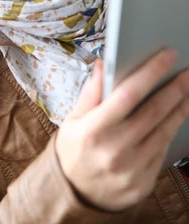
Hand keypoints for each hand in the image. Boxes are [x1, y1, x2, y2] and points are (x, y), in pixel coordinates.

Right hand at [55, 50, 188, 210]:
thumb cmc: (74, 150)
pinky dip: (171, 130)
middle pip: (153, 112)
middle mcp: (114, 149)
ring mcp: (131, 169)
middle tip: (186, 72)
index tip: (167, 56)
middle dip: (174, 89)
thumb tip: (104, 64)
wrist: (75, 194)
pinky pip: (163, 151)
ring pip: (163, 131)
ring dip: (179, 108)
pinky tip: (176, 116)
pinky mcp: (144, 182)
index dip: (150, 73)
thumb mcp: (73, 119)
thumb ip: (91, 92)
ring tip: (187, 91)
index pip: (128, 94)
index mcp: (93, 129)